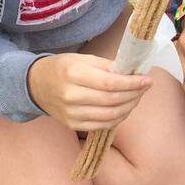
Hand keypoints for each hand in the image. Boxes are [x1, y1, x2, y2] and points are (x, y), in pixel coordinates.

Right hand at [28, 53, 151, 132]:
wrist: (37, 85)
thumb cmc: (63, 68)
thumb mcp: (82, 59)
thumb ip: (106, 66)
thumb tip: (131, 72)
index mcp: (73, 73)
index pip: (110, 82)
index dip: (132, 83)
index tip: (147, 79)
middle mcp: (71, 95)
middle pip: (112, 100)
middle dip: (134, 94)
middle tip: (145, 87)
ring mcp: (71, 113)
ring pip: (110, 115)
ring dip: (129, 107)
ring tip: (137, 97)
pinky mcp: (73, 125)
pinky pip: (102, 125)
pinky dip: (118, 118)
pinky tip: (125, 108)